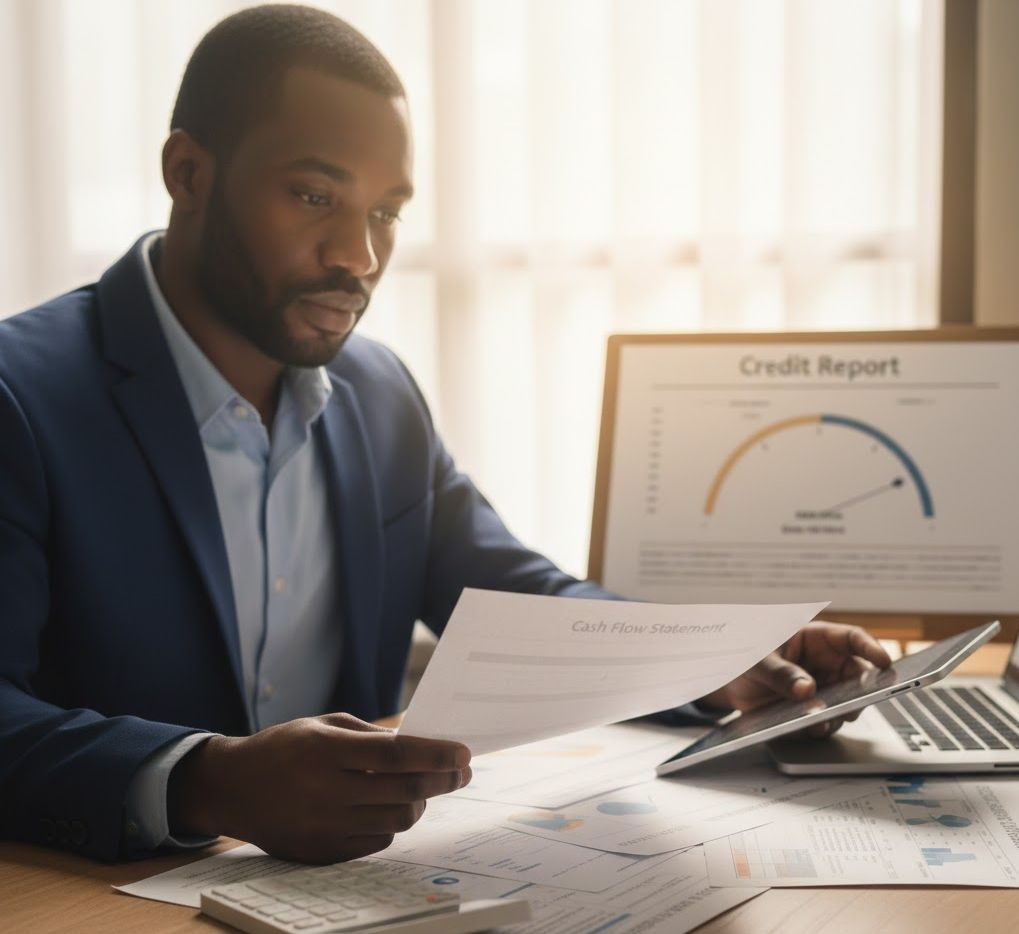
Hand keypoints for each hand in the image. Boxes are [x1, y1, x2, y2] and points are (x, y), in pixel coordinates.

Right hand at [168, 712, 470, 862]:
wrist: (232, 788)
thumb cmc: (283, 747)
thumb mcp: (322, 724)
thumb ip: (370, 734)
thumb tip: (420, 745)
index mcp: (326, 751)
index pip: (396, 755)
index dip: (436, 755)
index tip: (463, 753)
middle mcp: (326, 791)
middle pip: (404, 792)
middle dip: (443, 780)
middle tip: (461, 771)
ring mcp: (324, 826)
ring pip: (397, 822)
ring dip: (420, 803)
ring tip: (424, 787)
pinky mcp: (322, 852)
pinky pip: (376, 842)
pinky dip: (392, 824)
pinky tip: (389, 807)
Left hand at [698, 622, 891, 737]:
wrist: (729, 682)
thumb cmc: (747, 656)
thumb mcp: (759, 660)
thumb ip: (780, 673)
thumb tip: (807, 690)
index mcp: (817, 640)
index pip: (852, 639)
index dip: (872, 649)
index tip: (885, 662)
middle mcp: (827, 666)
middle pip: (858, 677)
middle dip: (861, 692)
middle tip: (854, 704)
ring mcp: (824, 691)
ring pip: (845, 705)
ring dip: (837, 715)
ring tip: (821, 722)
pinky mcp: (813, 714)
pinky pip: (824, 724)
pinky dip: (818, 729)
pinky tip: (807, 729)